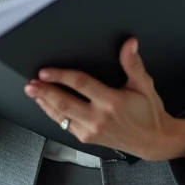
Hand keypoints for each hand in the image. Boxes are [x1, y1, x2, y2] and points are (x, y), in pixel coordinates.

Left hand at [23, 38, 184, 160]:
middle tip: (31, 84)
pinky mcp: (87, 138)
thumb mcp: (144, 85)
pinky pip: (64, 125)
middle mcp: (99, 118)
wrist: (153, 141)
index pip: (81, 85)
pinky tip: (45, 104)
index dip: (61, 76)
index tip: (46, 71)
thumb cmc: (148, 113)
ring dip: (44, 103)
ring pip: (61, 117)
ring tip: (32, 92)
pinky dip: (52, 114)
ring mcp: (91, 131)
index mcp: (112, 102)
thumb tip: (129, 44)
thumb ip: (133, 64)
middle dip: (45, 92)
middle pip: (65, 103)